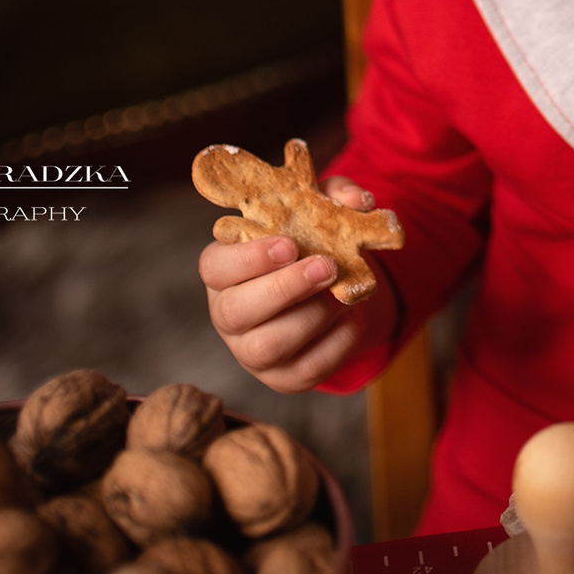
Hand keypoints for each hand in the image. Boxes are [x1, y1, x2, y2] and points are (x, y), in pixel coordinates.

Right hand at [199, 177, 389, 392]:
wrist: (330, 288)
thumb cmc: (311, 242)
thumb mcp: (320, 210)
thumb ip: (335, 195)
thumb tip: (358, 201)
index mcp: (225, 270)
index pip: (215, 267)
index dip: (249, 258)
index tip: (289, 244)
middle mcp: (228, 314)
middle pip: (236, 312)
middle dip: (284, 288)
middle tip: (326, 267)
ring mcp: (251, 352)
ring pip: (269, 345)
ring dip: (314, 316)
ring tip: (343, 292)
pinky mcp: (284, 378)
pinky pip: (308, 369)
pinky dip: (338, 342)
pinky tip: (352, 316)